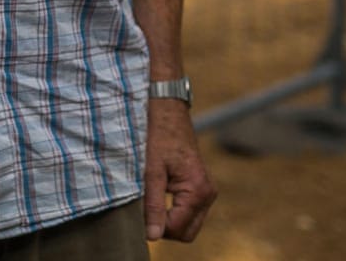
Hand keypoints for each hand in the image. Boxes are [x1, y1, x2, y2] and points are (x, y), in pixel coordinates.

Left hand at [143, 99, 215, 242]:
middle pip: (186, 232)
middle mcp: (208, 193)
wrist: (167, 109)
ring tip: (149, 197)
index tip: (137, 213)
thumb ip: (152, 205)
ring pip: (188, 223)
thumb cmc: (157, 135)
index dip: (155, 227)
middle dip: (164, 226)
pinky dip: (172, 209)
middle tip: (143, 208)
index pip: (177, 229)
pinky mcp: (200, 186)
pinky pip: (188, 210)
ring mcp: (206, 190)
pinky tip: (156, 194)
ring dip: (168, 217)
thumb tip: (153, 236)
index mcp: (198, 190)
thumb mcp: (150, 171)